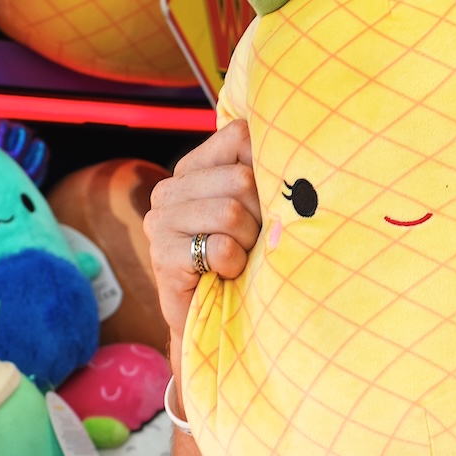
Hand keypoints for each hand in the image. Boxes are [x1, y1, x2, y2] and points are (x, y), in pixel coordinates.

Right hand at [145, 121, 261, 351]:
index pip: (239, 136)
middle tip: (251, 241)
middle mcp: (170, 189)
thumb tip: (294, 148)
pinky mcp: (161, 254)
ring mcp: (160, 221)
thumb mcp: (255, 210)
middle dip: (261, 216)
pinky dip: (234, 265)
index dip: (264, 169)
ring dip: (248, 243)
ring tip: (239, 257)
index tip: (263, 202)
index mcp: (193, 169)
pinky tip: (225, 273)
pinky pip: (220, 248)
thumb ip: (261, 174)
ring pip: (232, 213)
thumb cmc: (241, 260)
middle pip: (242, 179)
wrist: (211, 319)